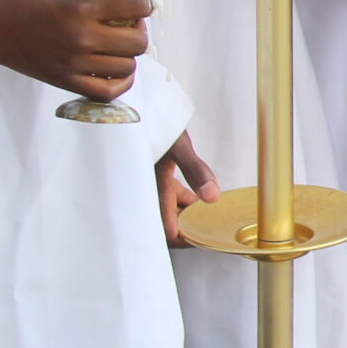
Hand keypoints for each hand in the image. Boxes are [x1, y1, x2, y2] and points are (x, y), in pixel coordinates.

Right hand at [0, 0, 152, 101]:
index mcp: (81, 9)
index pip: (137, 7)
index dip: (144, 2)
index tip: (139, 1)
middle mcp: (81, 39)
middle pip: (138, 42)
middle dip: (138, 29)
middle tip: (127, 22)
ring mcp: (73, 64)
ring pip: (127, 67)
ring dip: (128, 55)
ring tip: (117, 44)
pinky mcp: (63, 82)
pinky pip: (106, 92)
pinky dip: (118, 83)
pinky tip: (115, 70)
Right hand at [156, 130, 220, 246]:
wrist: (131, 107)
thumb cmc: (149, 123)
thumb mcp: (177, 146)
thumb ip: (196, 170)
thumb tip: (213, 197)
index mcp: (150, 192)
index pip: (168, 233)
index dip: (188, 240)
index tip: (209, 237)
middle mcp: (146, 193)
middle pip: (169, 224)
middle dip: (191, 226)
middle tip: (216, 224)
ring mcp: (148, 185)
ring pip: (170, 210)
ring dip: (189, 211)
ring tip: (212, 209)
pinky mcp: (153, 176)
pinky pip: (169, 196)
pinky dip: (184, 198)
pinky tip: (199, 192)